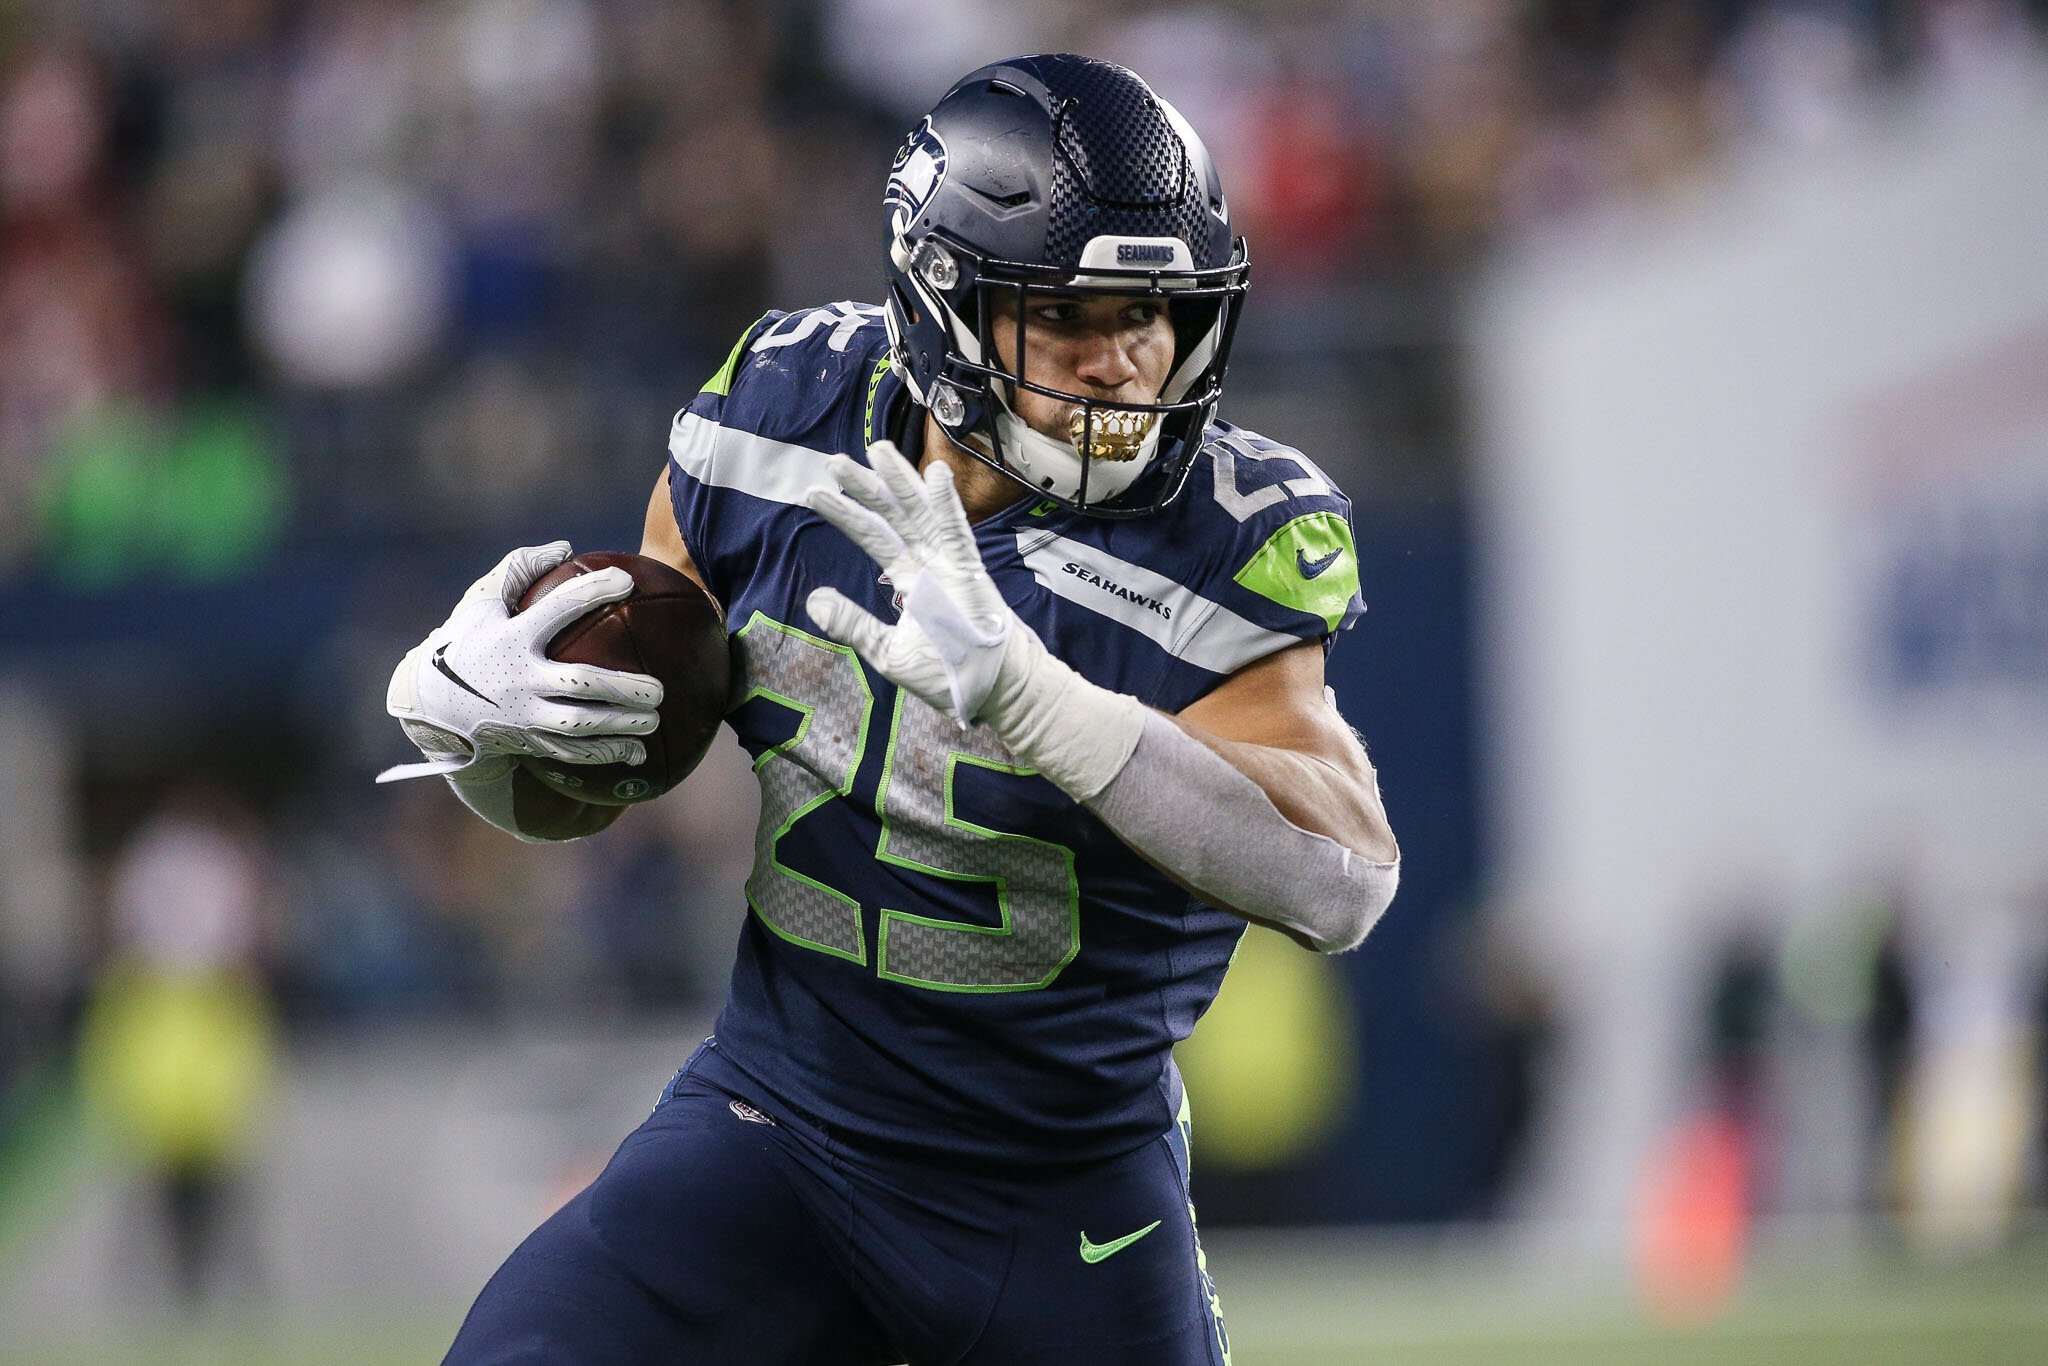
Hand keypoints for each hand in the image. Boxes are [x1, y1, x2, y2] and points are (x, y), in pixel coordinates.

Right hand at [379, 542, 662, 781]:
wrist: (432, 704)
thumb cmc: (467, 641)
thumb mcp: (481, 602)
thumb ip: (519, 569)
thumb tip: (564, 548)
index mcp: (510, 639)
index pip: (558, 610)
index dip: (592, 592)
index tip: (627, 580)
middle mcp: (519, 680)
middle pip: (580, 684)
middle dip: (622, 686)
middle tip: (658, 687)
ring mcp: (523, 715)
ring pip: (580, 725)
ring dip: (622, 724)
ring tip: (656, 717)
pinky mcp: (528, 741)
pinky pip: (572, 753)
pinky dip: (606, 754)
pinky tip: (639, 753)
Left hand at [803, 441, 1019, 724]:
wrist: (990, 693)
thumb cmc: (947, 674)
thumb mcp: (886, 651)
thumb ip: (852, 623)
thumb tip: (814, 599)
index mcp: (909, 579)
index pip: (872, 537)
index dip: (845, 514)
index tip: (814, 493)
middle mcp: (927, 563)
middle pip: (891, 516)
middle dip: (865, 487)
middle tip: (835, 460)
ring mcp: (950, 564)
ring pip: (920, 514)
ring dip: (900, 481)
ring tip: (877, 449)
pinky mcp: (970, 573)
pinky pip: (956, 532)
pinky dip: (946, 504)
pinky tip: (935, 474)